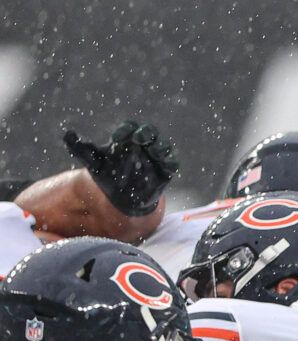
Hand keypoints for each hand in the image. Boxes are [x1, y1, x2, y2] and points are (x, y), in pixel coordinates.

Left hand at [63, 121, 178, 215]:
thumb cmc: (106, 175)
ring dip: (160, 147)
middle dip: (147, 134)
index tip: (116, 139)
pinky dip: (169, 164)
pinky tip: (163, 166)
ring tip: (152, 152)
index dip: (125, 130)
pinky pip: (172, 165)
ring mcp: (154, 159)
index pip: (130, 127)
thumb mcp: (91, 161)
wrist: (119, 198)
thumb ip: (79, 147)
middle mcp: (143, 147)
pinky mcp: (164, 173)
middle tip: (138, 139)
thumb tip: (67, 133)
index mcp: (126, 139)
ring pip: (163, 147)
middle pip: (150, 132)